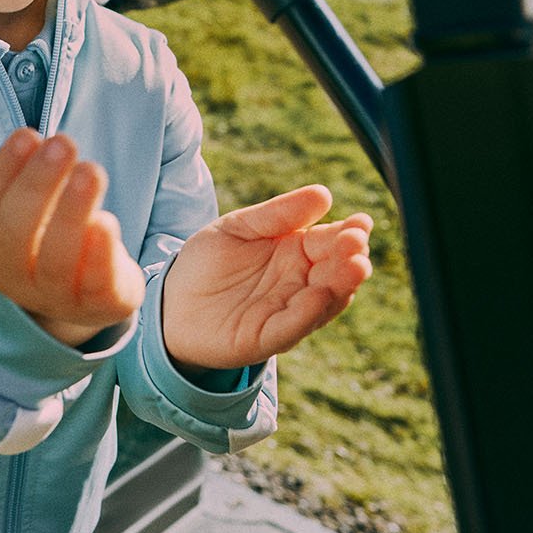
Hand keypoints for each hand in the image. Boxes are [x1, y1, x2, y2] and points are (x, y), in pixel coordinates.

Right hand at [0, 130, 144, 346]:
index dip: (3, 171)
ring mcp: (56, 297)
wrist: (90, 291)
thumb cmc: (48, 233)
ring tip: (91, 170)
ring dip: (72, 212)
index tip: (27, 135)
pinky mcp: (98, 306)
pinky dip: (100, 254)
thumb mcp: (21, 204)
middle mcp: (14, 279)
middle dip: (38, 185)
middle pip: (15, 234)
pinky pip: (95, 285)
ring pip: (56, 261)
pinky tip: (108, 221)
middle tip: (63, 143)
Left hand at [161, 185, 372, 371]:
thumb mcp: (239, 228)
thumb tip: (325, 194)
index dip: (348, 233)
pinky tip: (319, 295)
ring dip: (341, 286)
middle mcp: (299, 284)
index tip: (362, 223)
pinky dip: (308, 314)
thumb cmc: (208, 262)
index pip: (330, 242)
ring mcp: (286, 313)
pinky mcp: (266, 338)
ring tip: (354, 266)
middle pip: (334, 272)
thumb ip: (277, 214)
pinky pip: (292, 327)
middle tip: (358, 243)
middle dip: (350, 258)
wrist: (171, 300)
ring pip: (323, 302)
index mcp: (296, 253)